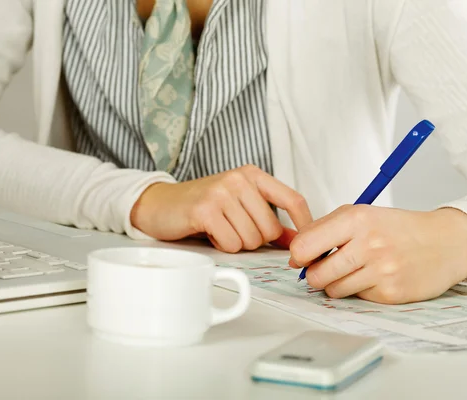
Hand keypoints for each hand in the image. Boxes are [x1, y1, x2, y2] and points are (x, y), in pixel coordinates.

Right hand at [131, 165, 311, 252]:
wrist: (160, 204)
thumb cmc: (202, 206)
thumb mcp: (239, 206)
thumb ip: (267, 220)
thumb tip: (296, 239)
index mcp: (253, 175)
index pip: (293, 199)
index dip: (305, 223)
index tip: (305, 242)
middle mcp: (239, 179)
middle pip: (271, 229)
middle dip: (255, 239)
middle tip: (234, 229)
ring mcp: (221, 192)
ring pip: (251, 239)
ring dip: (236, 243)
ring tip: (220, 229)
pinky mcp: (205, 210)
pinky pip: (231, 244)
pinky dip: (221, 246)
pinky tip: (209, 233)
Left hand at [289, 206, 466, 303]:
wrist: (447, 242)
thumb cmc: (399, 228)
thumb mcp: (361, 214)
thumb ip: (324, 230)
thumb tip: (295, 258)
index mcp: (356, 219)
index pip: (304, 245)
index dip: (299, 255)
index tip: (305, 256)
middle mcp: (368, 243)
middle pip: (316, 275)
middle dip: (315, 275)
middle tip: (327, 268)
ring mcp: (381, 270)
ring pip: (333, 290)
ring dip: (337, 284)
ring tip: (355, 270)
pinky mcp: (391, 292)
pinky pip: (357, 298)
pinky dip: (360, 290)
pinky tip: (375, 277)